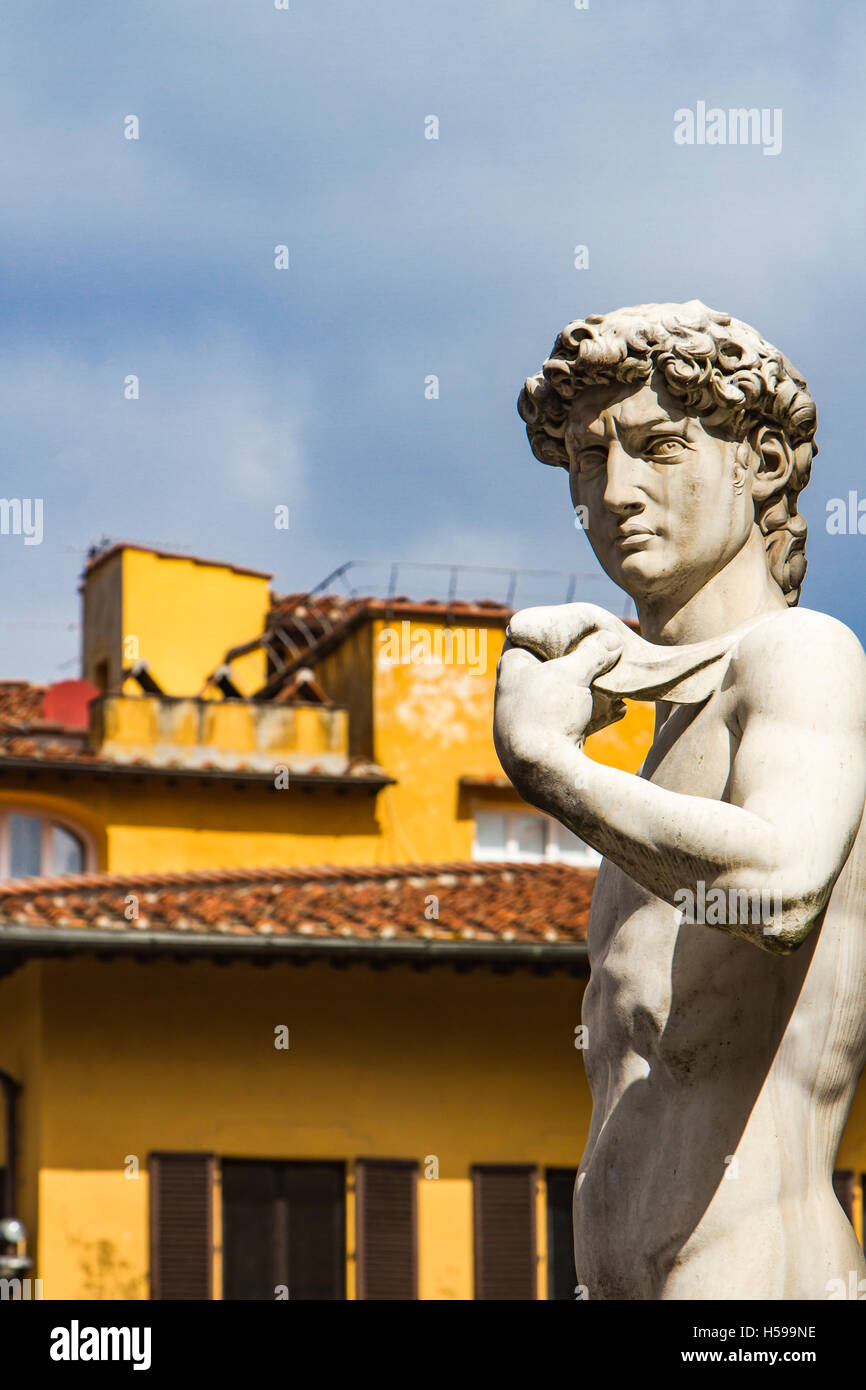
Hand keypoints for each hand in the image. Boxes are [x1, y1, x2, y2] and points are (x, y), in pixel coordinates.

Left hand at [493, 625, 623, 793]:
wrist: (544, 773)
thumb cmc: (551, 712)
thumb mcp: (575, 673)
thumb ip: (594, 652)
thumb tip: (613, 639)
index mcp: (511, 667)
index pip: (527, 635)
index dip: (553, 629)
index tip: (577, 628)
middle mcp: (513, 692)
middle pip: (549, 666)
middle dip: (577, 662)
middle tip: (602, 654)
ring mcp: (526, 720)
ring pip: (561, 695)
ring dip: (588, 690)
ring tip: (616, 685)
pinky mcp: (542, 743)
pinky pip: (569, 722)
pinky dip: (591, 715)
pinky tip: (617, 711)